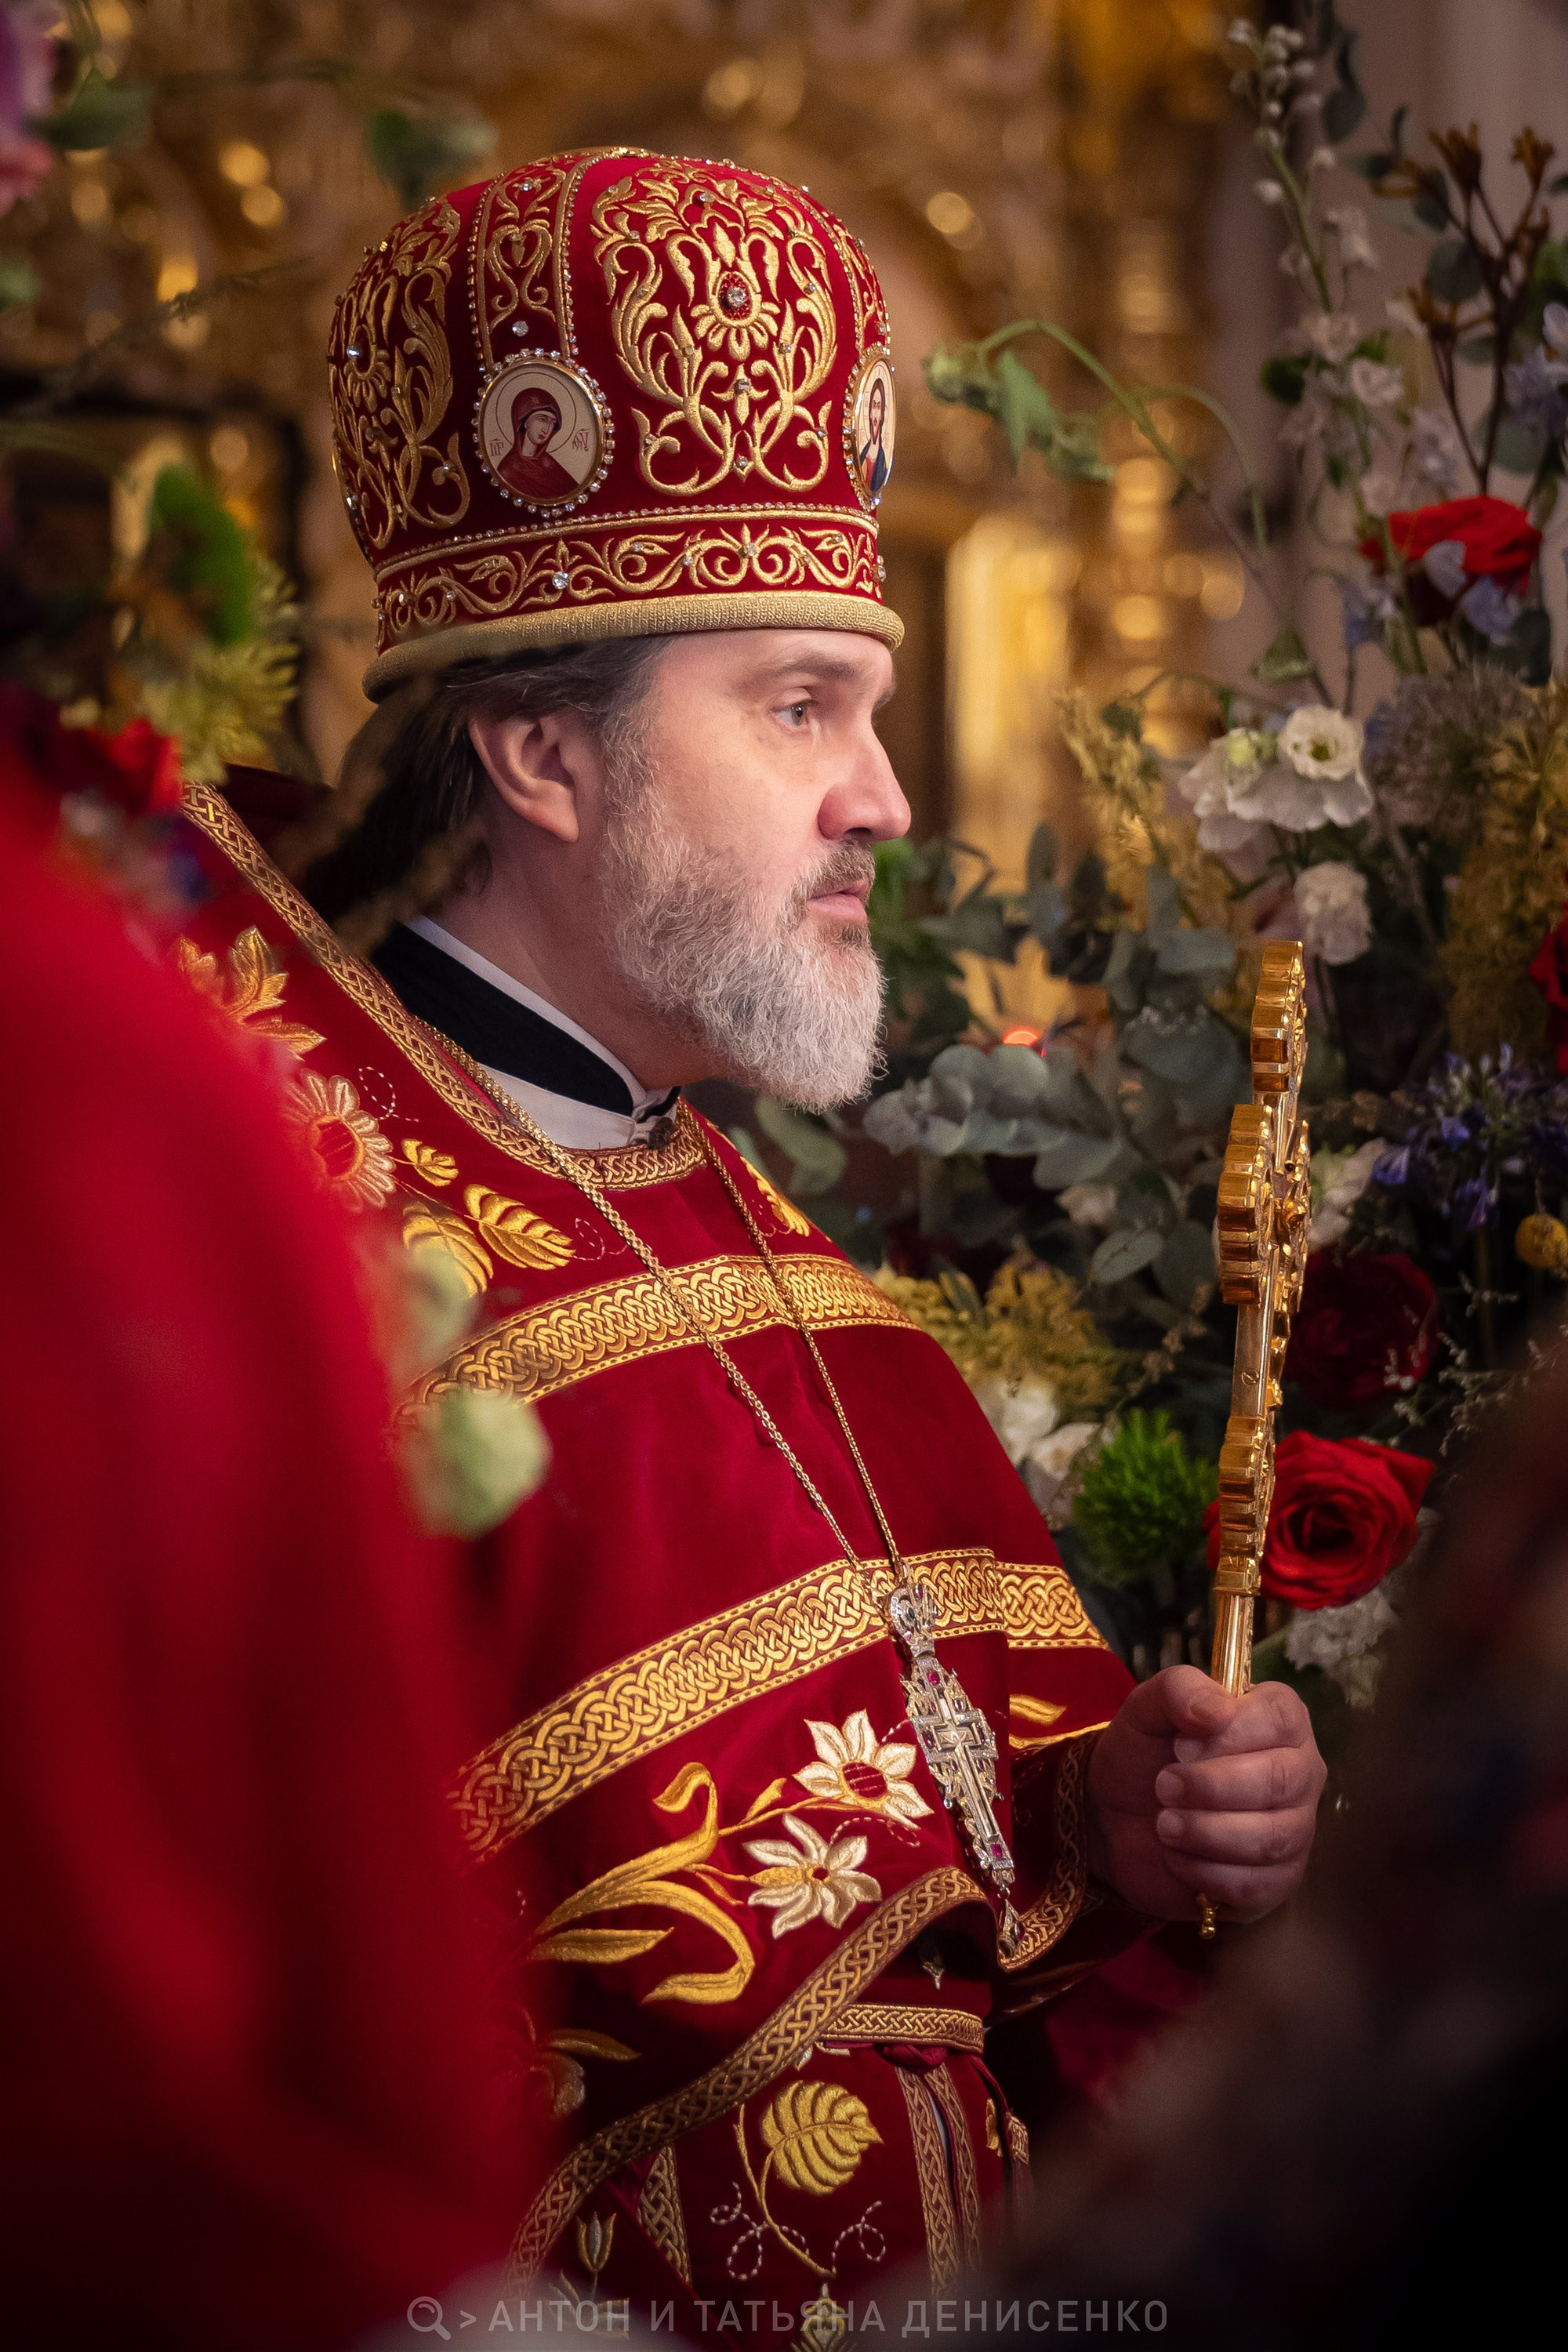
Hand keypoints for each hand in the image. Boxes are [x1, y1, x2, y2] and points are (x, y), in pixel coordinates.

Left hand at [1085, 1666, 1325, 1922]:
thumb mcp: (1146, 1709)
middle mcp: (1299, 1772)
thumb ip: (1180, 1689)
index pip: (1281, 1718)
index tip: (1180, 1744)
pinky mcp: (1277, 1881)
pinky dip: (1203, 1872)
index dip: (1228, 1733)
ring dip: (1203, 1831)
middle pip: (1281, 1780)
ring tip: (1164, 1824)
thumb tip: (1219, 1710)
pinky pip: (1254, 1884)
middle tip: (1163, 1787)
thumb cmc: (1143, 1755)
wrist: (1116, 1820)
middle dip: (1210, 1786)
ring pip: (1272, 1837)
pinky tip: (1178, 1857)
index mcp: (1278, 1719)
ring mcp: (1295, 1830)